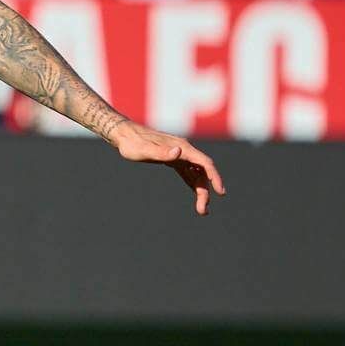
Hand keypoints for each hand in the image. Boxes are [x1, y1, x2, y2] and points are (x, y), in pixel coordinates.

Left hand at [107, 122, 224, 215]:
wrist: (124, 135)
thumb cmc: (132, 143)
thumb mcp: (144, 150)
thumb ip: (161, 152)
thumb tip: (178, 152)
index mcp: (182, 148)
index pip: (205, 163)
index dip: (215, 177)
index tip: (220, 192)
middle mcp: (184, 151)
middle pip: (202, 172)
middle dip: (205, 191)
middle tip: (203, 211)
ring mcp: (180, 155)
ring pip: (196, 174)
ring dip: (200, 190)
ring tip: (201, 209)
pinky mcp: (173, 159)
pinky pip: (188, 173)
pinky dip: (193, 183)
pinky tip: (196, 193)